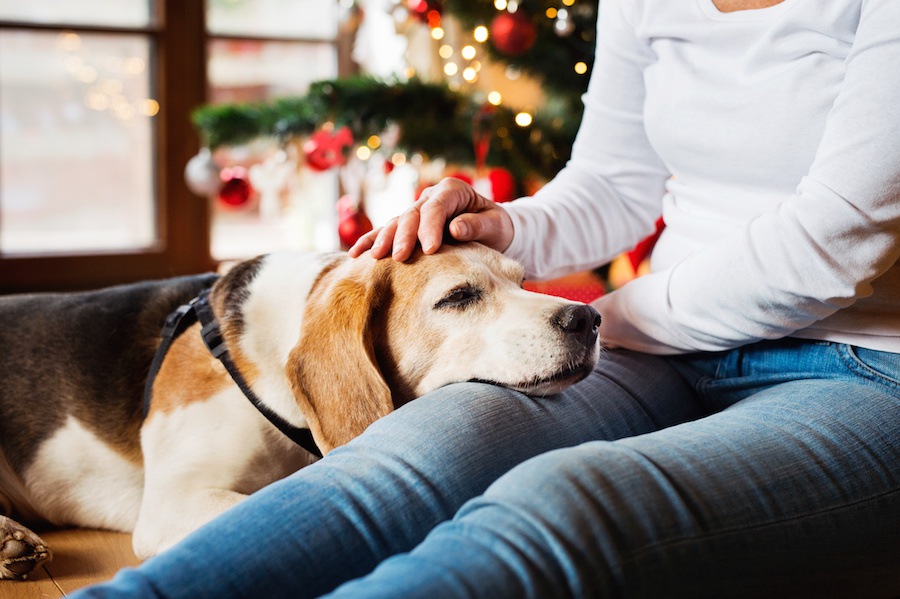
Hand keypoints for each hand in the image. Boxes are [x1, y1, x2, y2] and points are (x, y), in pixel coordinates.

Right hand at [349, 177, 514, 260]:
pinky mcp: (409, 227)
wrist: (492, 231)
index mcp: (452, 191)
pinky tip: (356, 254)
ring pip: (396, 223)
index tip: (430, 249)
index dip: (431, 227)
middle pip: (412, 215)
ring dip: (384, 240)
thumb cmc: (496, 227)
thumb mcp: (495, 225)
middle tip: (400, 257)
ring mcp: (417, 211)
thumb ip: (478, 226)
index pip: (436, 207)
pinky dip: (371, 242)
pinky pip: (387, 233)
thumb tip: (456, 229)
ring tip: (374, 257)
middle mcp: (430, 197)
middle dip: (404, 236)